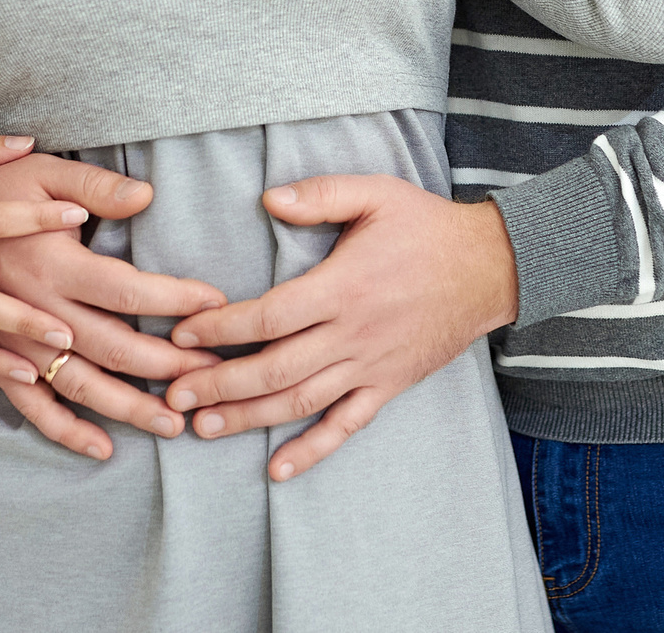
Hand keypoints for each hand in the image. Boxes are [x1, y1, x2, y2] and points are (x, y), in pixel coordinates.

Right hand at [0, 160, 228, 460]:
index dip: (177, 301)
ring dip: (130, 409)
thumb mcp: (41, 173)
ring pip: (81, 387)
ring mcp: (14, 343)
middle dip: (170, 367)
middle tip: (215, 376)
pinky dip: (65, 431)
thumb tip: (147, 197)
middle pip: (114, 349)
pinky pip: (31, 406)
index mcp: (52, 264)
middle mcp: (35, 312)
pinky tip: (102, 449)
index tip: (218, 306)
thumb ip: (94, 189)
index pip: (128, 292)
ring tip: (177, 424)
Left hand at [162, 175, 518, 482]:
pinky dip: (311, 451)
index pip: (269, 316)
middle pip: (274, 369)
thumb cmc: (427, 227)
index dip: (221, 328)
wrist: (491, 268)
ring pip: (301, 402)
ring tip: (203, 428)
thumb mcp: (376, 193)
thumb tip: (268, 199)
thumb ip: (321, 195)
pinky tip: (277, 468)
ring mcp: (370, 365)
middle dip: (218, 384)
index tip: (183, 335)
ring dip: (248, 418)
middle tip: (172, 397)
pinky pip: (346, 426)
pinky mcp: (388, 386)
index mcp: (343, 287)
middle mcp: (353, 333)